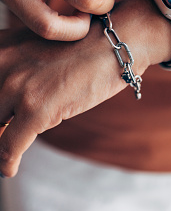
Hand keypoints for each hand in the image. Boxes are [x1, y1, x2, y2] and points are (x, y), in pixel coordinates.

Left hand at [0, 0, 170, 176]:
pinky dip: (5, 163)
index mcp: (1, 46)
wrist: (118, 42)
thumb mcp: (38, 46)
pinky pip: (6, 148)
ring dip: (0, 142)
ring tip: (7, 151)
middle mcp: (2, 62)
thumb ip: (13, 66)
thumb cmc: (83, 44)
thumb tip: (2, 107)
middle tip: (7, 130)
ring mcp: (18, 85)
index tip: (2, 117)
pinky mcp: (35, 108)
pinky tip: (10, 169)